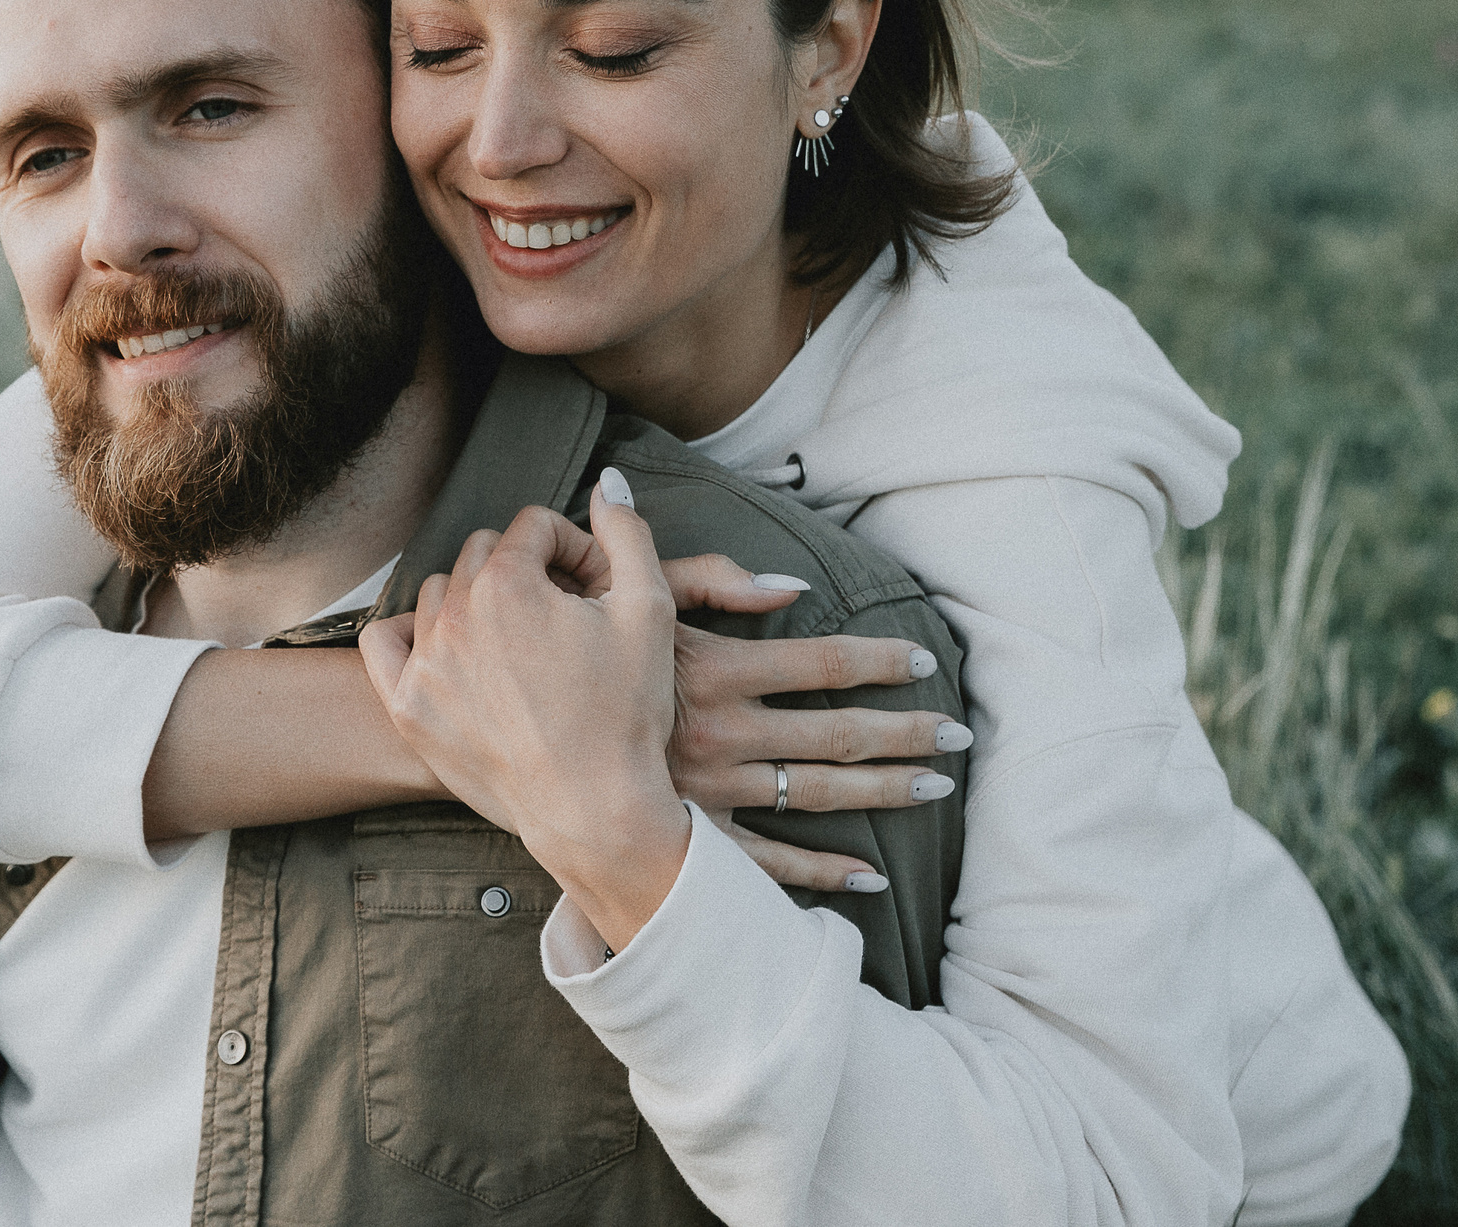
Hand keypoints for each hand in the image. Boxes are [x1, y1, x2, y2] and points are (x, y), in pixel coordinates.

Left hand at [361, 471, 690, 950]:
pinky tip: (450, 650)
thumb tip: (608, 480)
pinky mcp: (406, 708)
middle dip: (525, 572)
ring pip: (438, 593)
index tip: (597, 589)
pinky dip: (412, 635)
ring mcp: (424, 663)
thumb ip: (627, 533)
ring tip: (518, 642)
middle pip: (483, 553)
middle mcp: (455, 614)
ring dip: (475, 602)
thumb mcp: (650, 610)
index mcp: (508, 583)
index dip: (574, 550)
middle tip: (563, 618)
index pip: (533, 526)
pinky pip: (384, 641)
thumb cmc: (627, 714)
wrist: (595, 811)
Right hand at [471, 511, 971, 893]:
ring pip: (816, 796)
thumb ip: (710, 581)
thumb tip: (790, 584)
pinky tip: (870, 876)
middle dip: (904, 734)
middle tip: (959, 734)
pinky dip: (822, 873)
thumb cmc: (565, 655)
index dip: (879, 660)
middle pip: (836, 737)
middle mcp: (721, 737)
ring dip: (882, 791)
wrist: (498, 737)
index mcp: (713, 673)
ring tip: (936, 786)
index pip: (822, 664)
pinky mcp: (688, 839)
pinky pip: (768, 864)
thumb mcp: (629, 600)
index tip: (923, 657)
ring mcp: (708, 795)